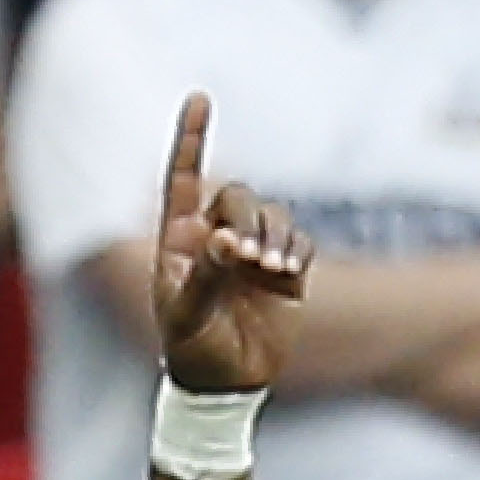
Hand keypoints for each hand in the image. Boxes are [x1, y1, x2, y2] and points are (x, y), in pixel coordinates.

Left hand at [150, 93, 309, 395]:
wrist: (226, 382)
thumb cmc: (191, 348)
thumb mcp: (187, 313)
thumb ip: (205, 273)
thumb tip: (226, 240)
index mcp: (179, 240)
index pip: (184, 179)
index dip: (192, 138)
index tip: (199, 97)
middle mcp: (216, 237)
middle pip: (239, 196)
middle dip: (246, 219)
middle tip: (243, 258)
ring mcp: (252, 251)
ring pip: (274, 216)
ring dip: (274, 236)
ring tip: (265, 269)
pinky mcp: (285, 268)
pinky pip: (300, 242)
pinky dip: (295, 252)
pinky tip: (285, 274)